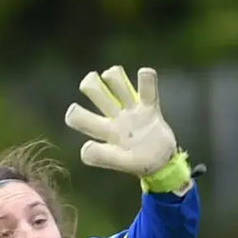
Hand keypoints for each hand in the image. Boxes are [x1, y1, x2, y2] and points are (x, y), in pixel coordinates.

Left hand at [65, 65, 191, 193]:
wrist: (162, 163)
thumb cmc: (140, 164)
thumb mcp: (122, 162)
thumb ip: (104, 157)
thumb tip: (85, 147)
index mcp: (105, 131)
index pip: (80, 118)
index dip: (75, 114)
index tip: (74, 112)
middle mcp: (115, 117)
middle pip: (95, 92)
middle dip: (91, 84)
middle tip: (92, 80)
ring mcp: (132, 111)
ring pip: (117, 83)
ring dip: (114, 75)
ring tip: (114, 77)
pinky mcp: (150, 108)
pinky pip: (147, 89)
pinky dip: (147, 78)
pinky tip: (145, 73)